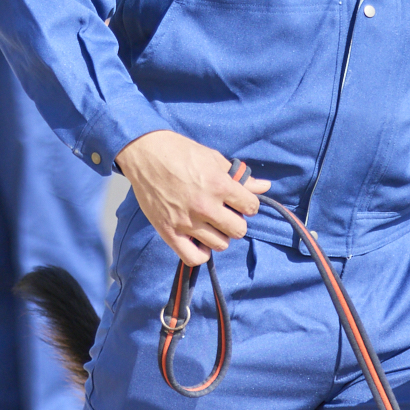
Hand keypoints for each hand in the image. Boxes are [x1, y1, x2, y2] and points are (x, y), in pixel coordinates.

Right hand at [117, 130, 267, 265]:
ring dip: (219, 235)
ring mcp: (186, 221)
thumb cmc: (179, 152)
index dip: (248, 204)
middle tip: (224, 213)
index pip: (251, 207)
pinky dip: (201, 254)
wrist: (145, 152)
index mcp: (219, 185)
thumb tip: (264, 186)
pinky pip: (193, 258)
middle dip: (235, 221)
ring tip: (211, 225)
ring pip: (220, 244)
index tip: (239, 202)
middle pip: (238, 230)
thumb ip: (239, 176)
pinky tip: (200, 241)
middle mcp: (205, 206)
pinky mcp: (169, 232)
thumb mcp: (213, 158)